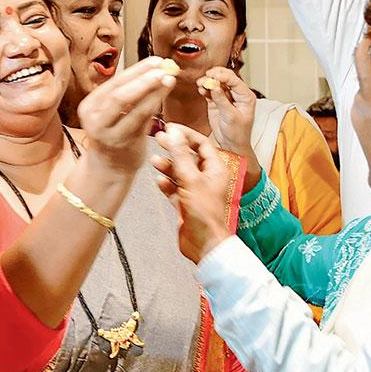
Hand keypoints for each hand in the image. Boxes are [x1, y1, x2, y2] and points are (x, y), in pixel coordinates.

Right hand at [77, 57, 177, 176]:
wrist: (110, 168)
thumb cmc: (115, 135)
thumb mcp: (114, 113)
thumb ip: (130, 93)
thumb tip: (155, 68)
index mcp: (89, 106)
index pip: (114, 83)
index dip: (136, 70)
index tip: (155, 61)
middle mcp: (95, 120)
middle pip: (119, 94)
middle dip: (143, 78)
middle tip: (163, 68)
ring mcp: (108, 133)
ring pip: (132, 107)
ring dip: (152, 91)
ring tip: (168, 79)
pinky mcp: (123, 143)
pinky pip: (142, 120)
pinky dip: (154, 105)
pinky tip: (164, 96)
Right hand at [153, 124, 234, 262]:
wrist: (203, 243)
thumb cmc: (204, 213)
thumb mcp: (191, 179)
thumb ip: (180, 155)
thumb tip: (173, 133)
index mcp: (216, 169)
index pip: (202, 143)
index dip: (186, 134)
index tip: (170, 128)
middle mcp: (207, 178)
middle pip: (189, 156)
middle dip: (173, 148)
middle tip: (158, 139)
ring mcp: (196, 191)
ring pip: (179, 172)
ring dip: (167, 166)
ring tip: (155, 161)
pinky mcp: (186, 203)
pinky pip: (174, 189)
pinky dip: (166, 184)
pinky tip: (159, 181)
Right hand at [200, 67, 261, 186]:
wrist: (231, 145)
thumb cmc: (238, 133)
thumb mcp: (231, 117)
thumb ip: (222, 100)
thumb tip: (214, 86)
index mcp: (246, 96)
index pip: (234, 80)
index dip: (222, 76)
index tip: (212, 75)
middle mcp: (237, 94)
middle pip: (225, 78)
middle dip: (214, 76)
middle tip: (205, 78)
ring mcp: (226, 97)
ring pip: (216, 83)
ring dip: (208, 81)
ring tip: (200, 84)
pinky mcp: (216, 102)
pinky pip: (210, 91)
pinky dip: (204, 89)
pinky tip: (201, 90)